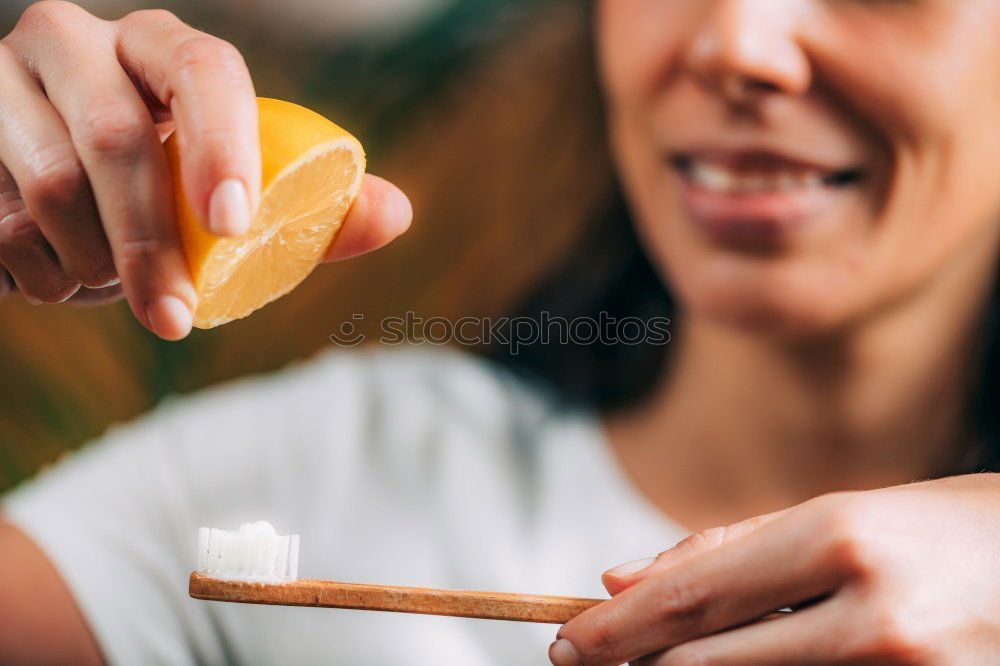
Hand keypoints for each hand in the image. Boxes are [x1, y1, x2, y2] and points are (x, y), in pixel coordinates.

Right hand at [0, 1, 409, 338]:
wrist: (38, 195)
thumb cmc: (155, 192)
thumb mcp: (231, 198)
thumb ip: (311, 208)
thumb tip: (395, 214)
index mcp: (157, 48)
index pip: (203, 69)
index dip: (223, 143)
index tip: (236, 224)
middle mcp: (74, 44)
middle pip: (117, 137)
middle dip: (153, 245)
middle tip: (174, 317)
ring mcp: (0, 84)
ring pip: (51, 188)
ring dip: (96, 266)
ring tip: (117, 282)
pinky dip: (43, 276)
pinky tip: (64, 275)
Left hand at [550, 474, 999, 664]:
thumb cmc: (959, 532)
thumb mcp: (850, 514)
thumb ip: (734, 547)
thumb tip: (623, 575)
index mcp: (843, 539)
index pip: (694, 596)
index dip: (617, 625)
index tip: (569, 639)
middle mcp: (874, 621)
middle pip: (704, 664)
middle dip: (634, 664)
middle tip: (587, 659)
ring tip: (664, 657)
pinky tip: (743, 664)